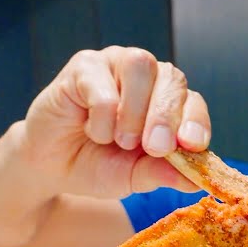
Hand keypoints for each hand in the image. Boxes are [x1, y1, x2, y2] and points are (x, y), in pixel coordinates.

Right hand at [21, 46, 210, 198]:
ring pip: (140, 66)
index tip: (192, 144)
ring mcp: (116, 65)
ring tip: (120, 141)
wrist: (51, 167)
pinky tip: (94, 131)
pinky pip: (103, 83)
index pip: (193, 103)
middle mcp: (147, 77)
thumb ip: (161, 174)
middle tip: (154, 148)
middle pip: (171, 78)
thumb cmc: (97, 166)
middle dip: (166, 116)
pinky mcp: (85, 66)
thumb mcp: (132, 178)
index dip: (196, 122)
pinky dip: (103, 116)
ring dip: (134, 111)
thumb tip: (196, 181)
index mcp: (167, 102)